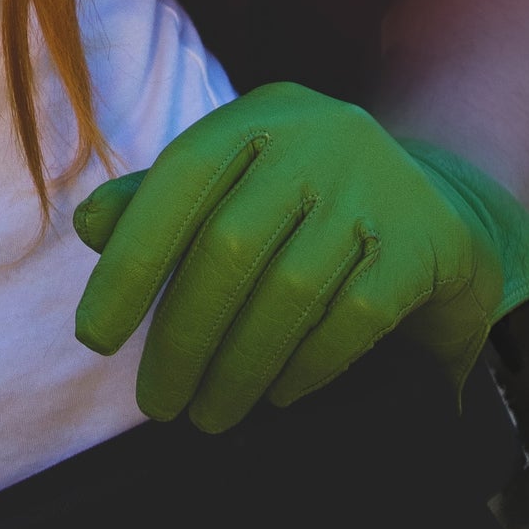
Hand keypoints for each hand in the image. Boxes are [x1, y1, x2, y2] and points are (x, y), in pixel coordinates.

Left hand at [71, 82, 528, 433]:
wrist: (440, 209)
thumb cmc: (306, 200)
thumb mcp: (236, 181)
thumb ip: (159, 199)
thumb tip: (89, 226)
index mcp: (259, 116)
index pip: (178, 180)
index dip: (130, 260)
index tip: (94, 337)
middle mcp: (318, 138)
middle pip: (230, 245)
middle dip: (181, 335)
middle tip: (155, 402)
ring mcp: (377, 189)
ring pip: (289, 289)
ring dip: (237, 364)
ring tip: (206, 412)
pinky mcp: (425, 245)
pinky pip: (355, 317)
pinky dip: (308, 362)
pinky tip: (276, 393)